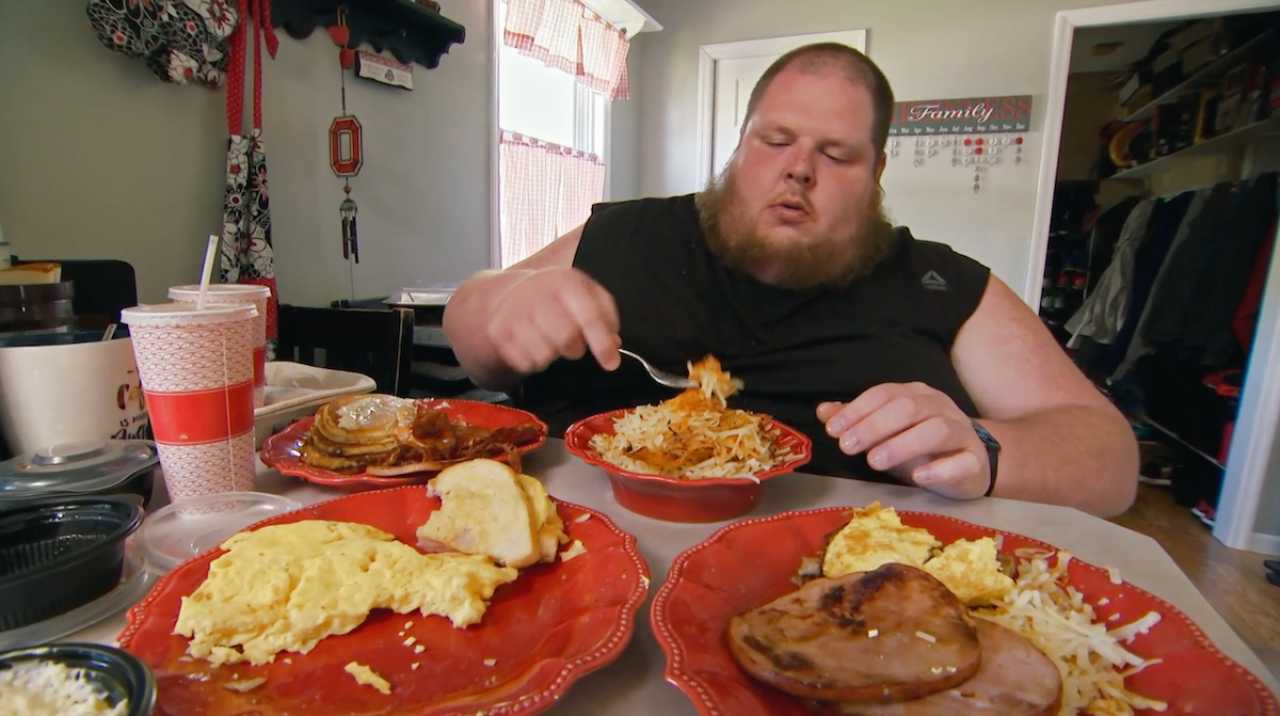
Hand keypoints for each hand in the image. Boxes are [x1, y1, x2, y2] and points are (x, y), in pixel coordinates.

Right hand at [487, 267, 620, 374]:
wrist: (514, 295)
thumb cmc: (559, 298)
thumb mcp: (587, 296)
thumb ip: (606, 317)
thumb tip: (613, 344)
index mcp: (565, 281)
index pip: (588, 316)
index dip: (602, 343)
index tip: (611, 363)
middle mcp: (537, 292)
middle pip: (566, 339)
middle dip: (576, 349)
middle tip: (572, 342)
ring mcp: (515, 311)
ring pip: (544, 354)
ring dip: (553, 355)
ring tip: (551, 340)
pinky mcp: (499, 331)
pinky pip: (525, 363)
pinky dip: (534, 361)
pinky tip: (534, 344)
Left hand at [816, 382, 991, 499]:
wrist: (970, 465)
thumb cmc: (920, 447)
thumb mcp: (885, 432)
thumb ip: (856, 421)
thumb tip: (823, 411)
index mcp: (916, 394)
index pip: (884, 394)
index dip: (857, 410)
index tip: (834, 431)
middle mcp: (940, 407)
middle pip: (908, 408)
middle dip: (873, 426)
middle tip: (847, 448)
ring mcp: (962, 432)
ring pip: (937, 430)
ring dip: (902, 444)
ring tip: (874, 462)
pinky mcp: (975, 461)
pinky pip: (963, 462)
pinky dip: (940, 469)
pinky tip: (918, 477)